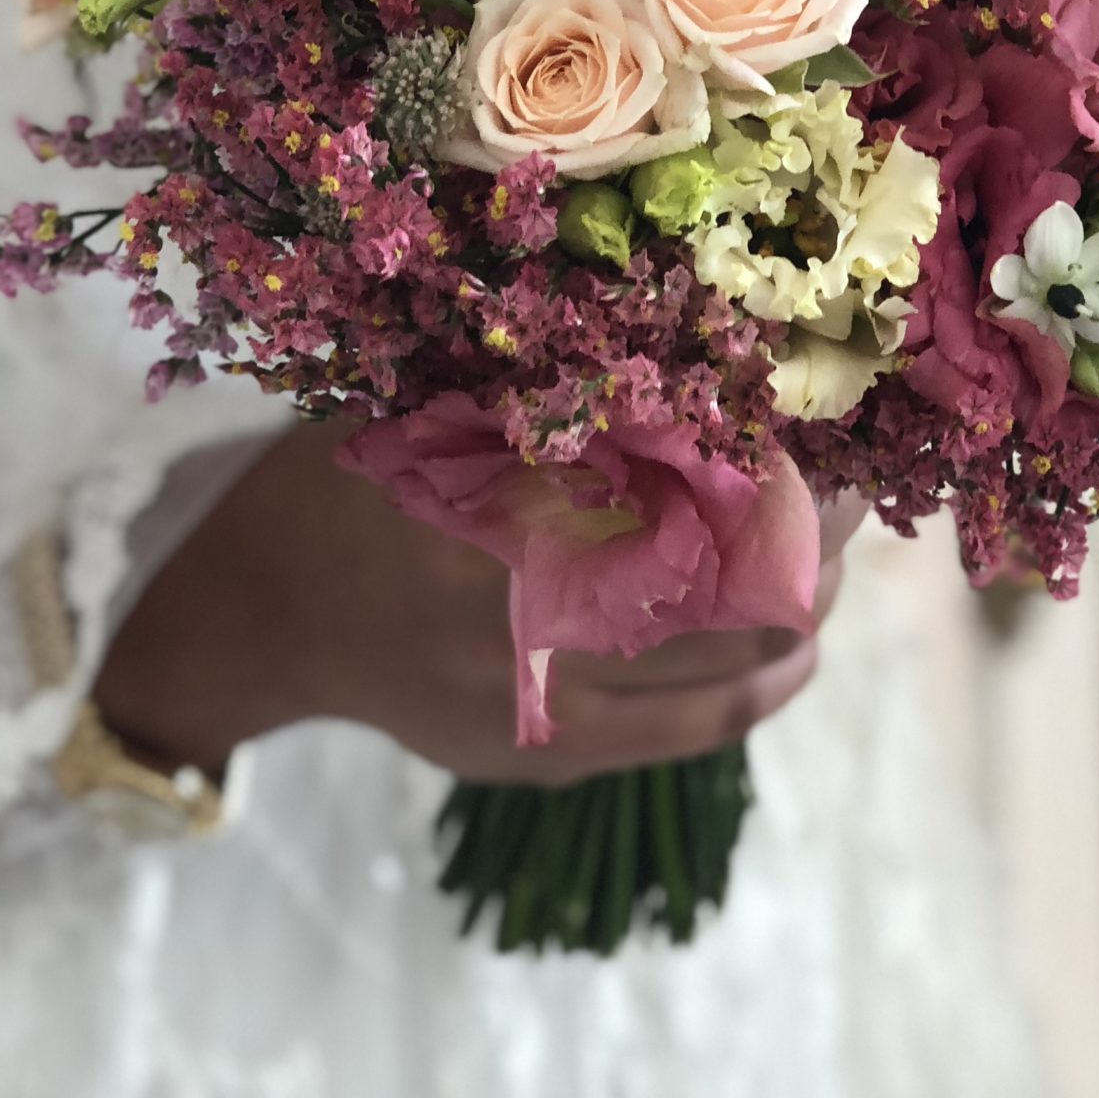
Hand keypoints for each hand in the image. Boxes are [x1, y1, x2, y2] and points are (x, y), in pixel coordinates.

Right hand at [94, 419, 868, 785]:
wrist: (254, 615)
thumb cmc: (341, 480)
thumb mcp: (427, 408)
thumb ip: (544, 396)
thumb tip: (697, 342)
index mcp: (492, 523)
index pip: (678, 499)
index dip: (766, 467)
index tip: (819, 421)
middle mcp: (522, 627)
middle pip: (724, 592)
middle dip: (803, 542)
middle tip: (843, 488)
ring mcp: (538, 708)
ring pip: (722, 672)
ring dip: (796, 614)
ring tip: (832, 561)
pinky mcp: (542, 756)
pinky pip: (688, 733)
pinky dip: (756, 689)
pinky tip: (795, 647)